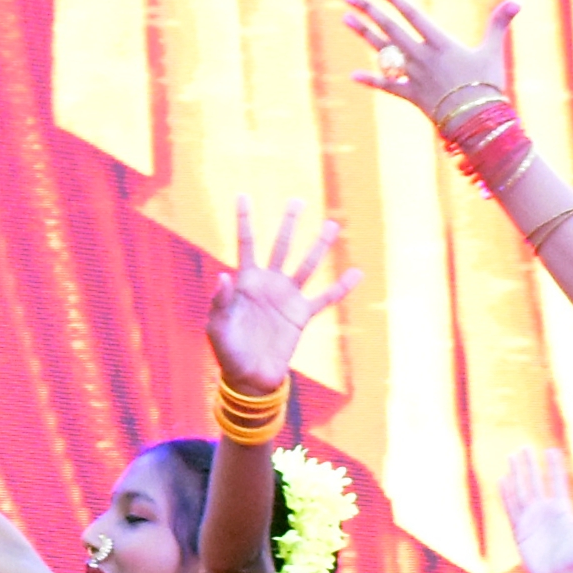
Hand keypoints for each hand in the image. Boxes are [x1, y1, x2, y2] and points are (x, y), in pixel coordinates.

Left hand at [207, 199, 360, 393]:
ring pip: (306, 266)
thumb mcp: (217, 326)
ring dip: (319, 246)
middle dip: (288, 224)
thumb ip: (220, 301)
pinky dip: (340, 287)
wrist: (249, 378)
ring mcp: (287, 298)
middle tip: (296, 201)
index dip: (244, 220)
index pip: (246, 244)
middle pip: (281, 246)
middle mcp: (269, 284)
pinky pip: (324, 298)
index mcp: (246, 282)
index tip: (243, 195)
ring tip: (332, 225)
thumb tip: (224, 275)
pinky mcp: (301, 316)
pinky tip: (355, 272)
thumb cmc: (227, 351)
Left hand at [343, 0, 517, 123]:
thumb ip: (499, 24)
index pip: (412, 14)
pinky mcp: (412, 96)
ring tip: (345, 18)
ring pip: (383, 52)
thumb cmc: (488, 84)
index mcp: (440, 43)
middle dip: (369, 10)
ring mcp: (414, 76)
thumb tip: (516, 3)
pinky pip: (388, 87)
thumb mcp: (493, 51)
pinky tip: (353, 75)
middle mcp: (422, 57)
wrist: (479, 122)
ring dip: (363, 33)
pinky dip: (372, 81)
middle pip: (390, 28)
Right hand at [501, 443, 572, 572]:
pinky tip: (502, 480)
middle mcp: (545, 511)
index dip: (554, 465)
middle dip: (530, 464)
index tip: (551, 448)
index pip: (557, 481)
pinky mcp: (520, 530)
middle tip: (525, 446)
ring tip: (512, 456)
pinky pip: (511, 508)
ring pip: (521, 491)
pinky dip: (506, 494)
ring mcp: (531, 519)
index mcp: (562, 508)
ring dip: (516, 474)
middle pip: (535, 482)